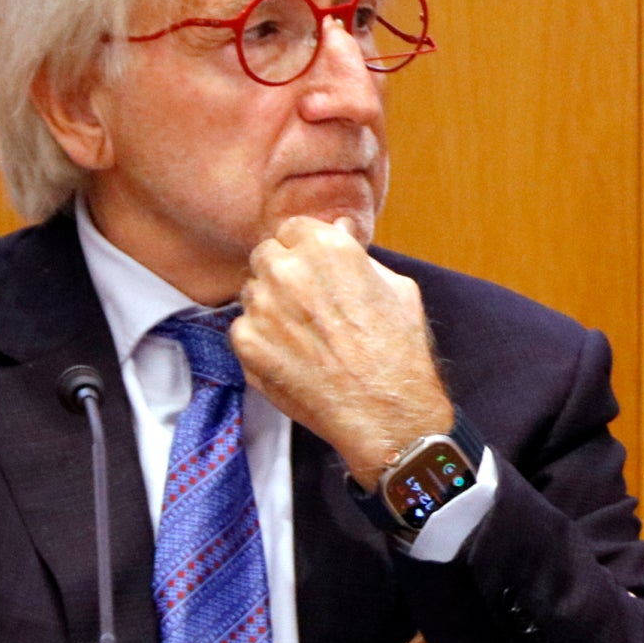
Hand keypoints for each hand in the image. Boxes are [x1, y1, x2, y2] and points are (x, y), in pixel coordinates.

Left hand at [231, 216, 453, 480]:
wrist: (387, 413)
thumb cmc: (399, 352)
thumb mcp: (397, 288)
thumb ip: (358, 255)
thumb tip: (339, 230)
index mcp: (326, 246)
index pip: (293, 228)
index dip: (305, 249)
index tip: (315, 269)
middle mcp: (287, 269)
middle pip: (266, 255)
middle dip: (283, 273)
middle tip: (307, 303)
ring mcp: (262, 307)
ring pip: (252, 292)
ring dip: (270, 305)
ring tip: (304, 335)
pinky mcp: (247, 343)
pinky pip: (244, 329)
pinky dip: (262, 340)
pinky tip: (294, 357)